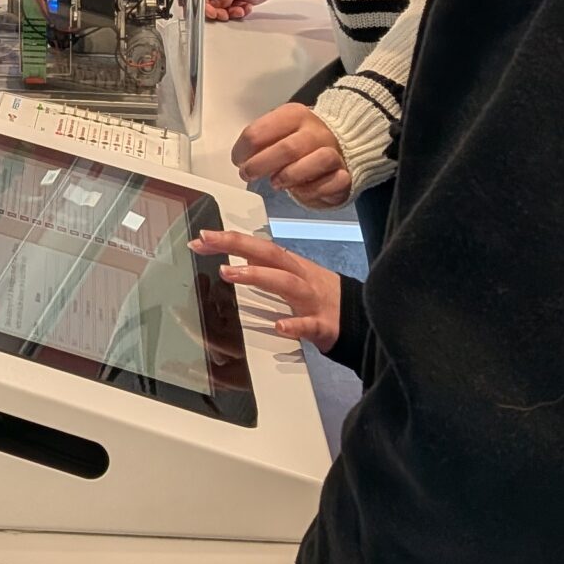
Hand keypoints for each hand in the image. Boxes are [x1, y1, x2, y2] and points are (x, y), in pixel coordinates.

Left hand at [197, 229, 343, 349]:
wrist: (361, 318)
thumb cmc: (322, 295)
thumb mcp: (292, 275)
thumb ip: (266, 267)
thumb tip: (238, 257)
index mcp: (291, 265)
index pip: (257, 246)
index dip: (230, 240)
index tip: (201, 237)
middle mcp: (300, 277)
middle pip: (269, 254)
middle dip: (237, 245)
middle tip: (207, 241)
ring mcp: (312, 300)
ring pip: (286, 283)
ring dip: (256, 276)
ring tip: (228, 273)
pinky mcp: (324, 325)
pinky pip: (309, 324)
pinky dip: (295, 324)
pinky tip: (280, 326)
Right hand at [204, 0, 283, 20]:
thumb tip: (220, 3)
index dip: (205, 2)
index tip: (210, 11)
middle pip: (213, 3)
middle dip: (217, 10)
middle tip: (223, 14)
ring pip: (226, 9)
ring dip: (230, 13)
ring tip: (238, 10)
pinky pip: (239, 10)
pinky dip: (242, 12)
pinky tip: (247, 8)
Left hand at [230, 104, 353, 206]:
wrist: (336, 149)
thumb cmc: (297, 144)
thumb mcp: (276, 134)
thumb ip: (258, 143)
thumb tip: (241, 159)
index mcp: (293, 115)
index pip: (261, 131)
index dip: (243, 150)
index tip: (238, 161)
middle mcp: (316, 131)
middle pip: (288, 148)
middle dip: (262, 165)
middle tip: (248, 175)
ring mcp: (334, 151)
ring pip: (318, 160)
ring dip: (291, 176)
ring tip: (276, 183)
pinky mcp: (345, 174)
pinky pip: (334, 181)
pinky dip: (314, 190)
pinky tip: (300, 191)